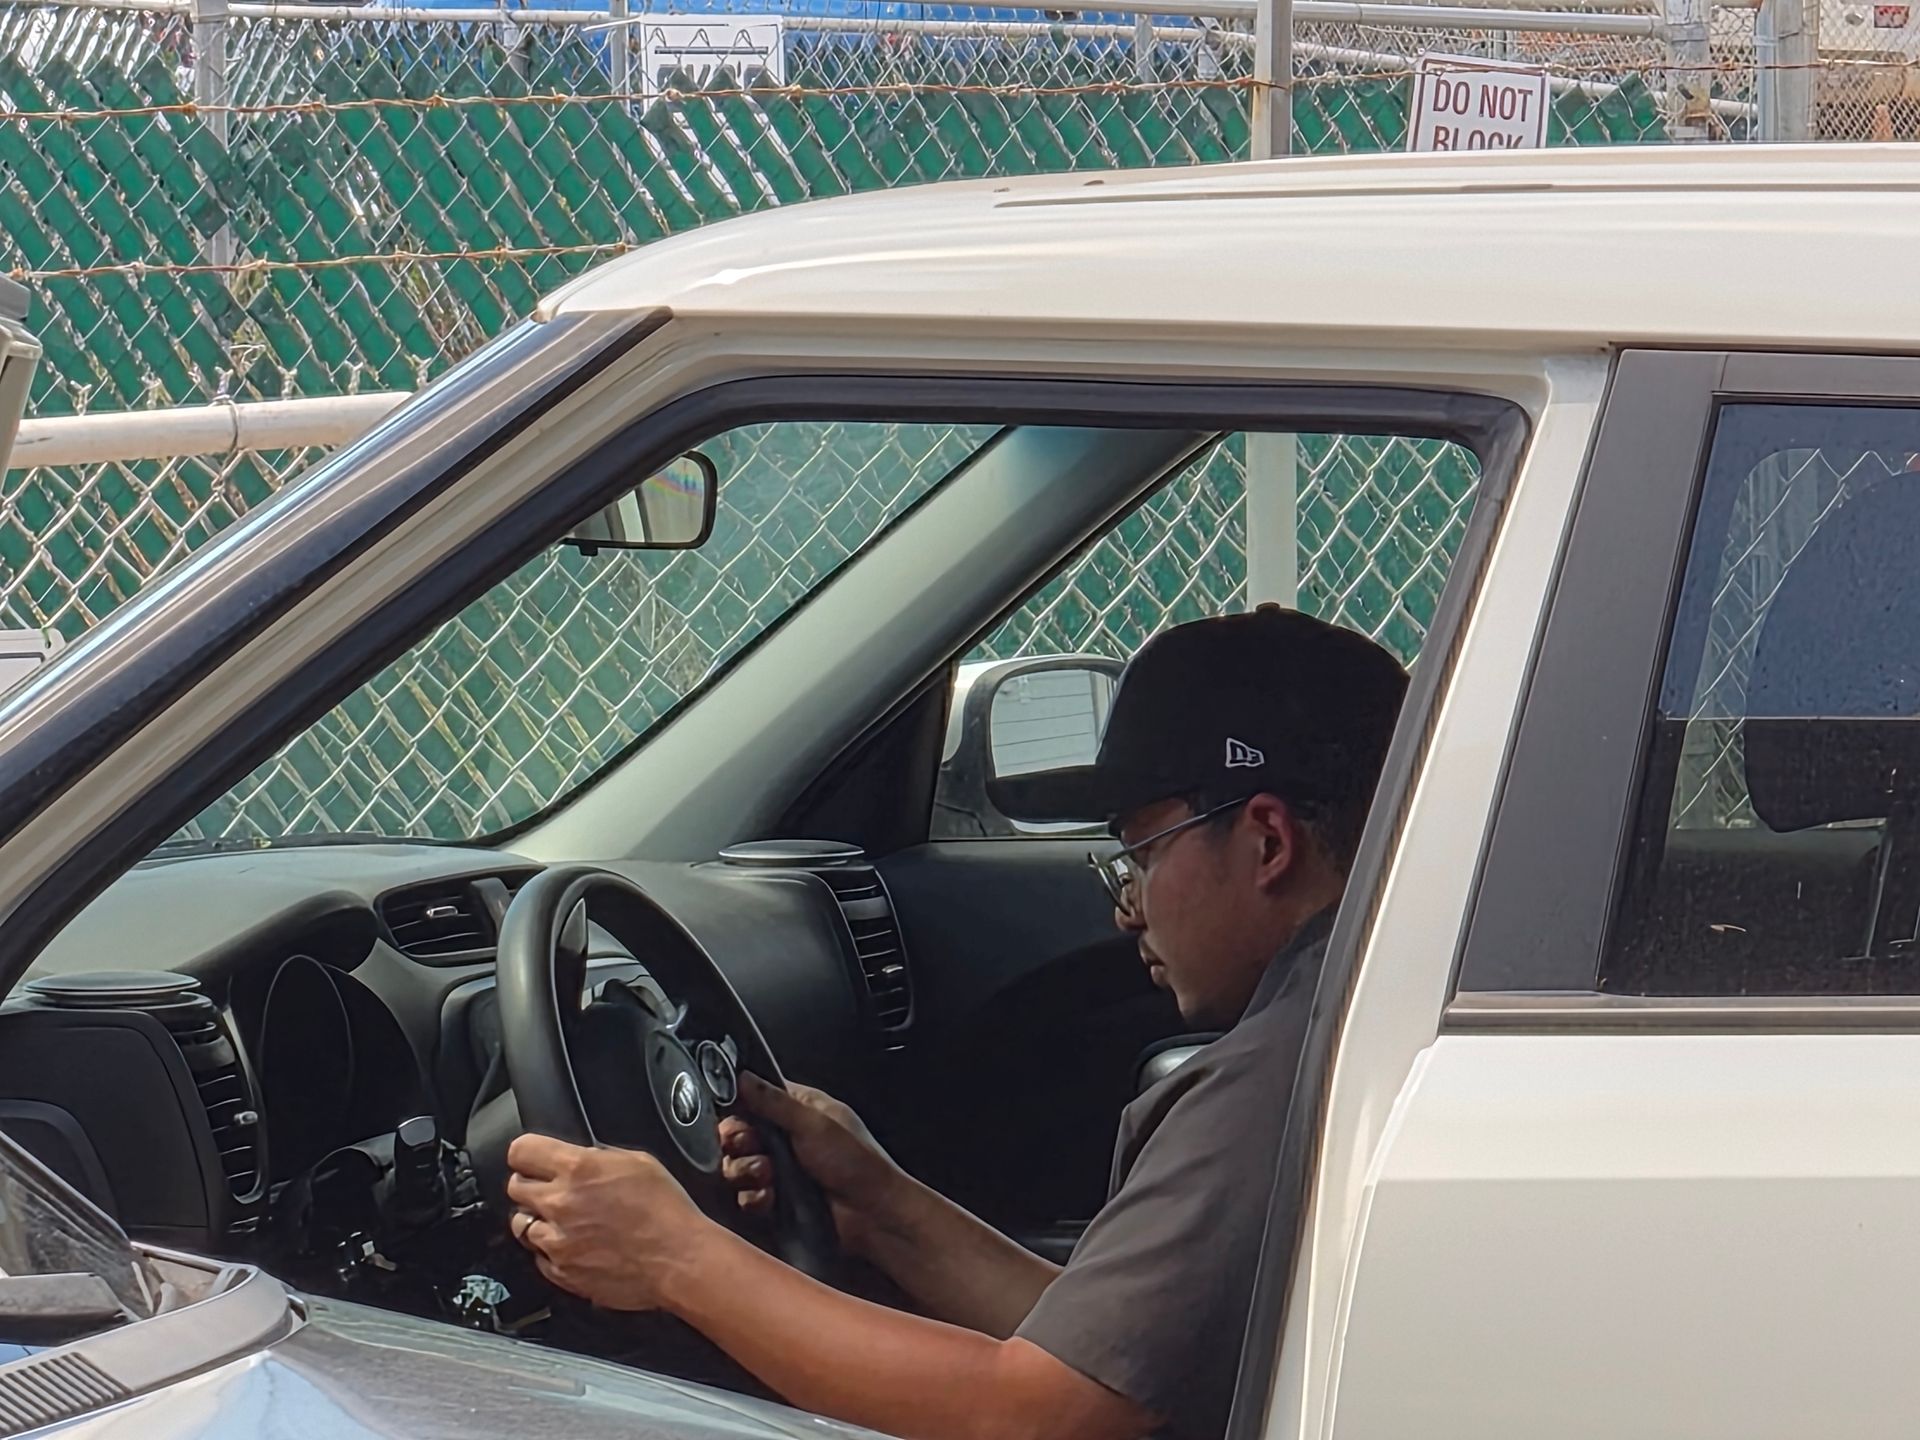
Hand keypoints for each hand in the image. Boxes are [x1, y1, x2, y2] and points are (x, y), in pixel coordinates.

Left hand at [506, 1133, 720, 1311]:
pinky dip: (551, 1250)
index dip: (526, 1153)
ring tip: (565, 1220)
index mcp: (578, 1169)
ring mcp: (557, 1242)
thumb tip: (581, 1158)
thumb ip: (599, 1157)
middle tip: (551, 1188)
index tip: (532, 1157)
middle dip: (531, 1183)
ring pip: (521, 1224)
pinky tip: (576, 1245)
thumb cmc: (667, 1211)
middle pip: (514, 1186)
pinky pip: (538, 1257)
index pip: (521, 1151)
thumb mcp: (638, 1161)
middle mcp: (560, 1204)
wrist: (679, 1260)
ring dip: (538, 1219)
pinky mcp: (561, 1273)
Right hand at [718, 1075, 903, 1256]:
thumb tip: (742, 1075)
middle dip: (738, 1141)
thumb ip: (774, 1101)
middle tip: (750, 1146)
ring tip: (766, 1175)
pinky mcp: (777, 1199)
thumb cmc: (855, 1161)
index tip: (732, 1112)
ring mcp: (780, 1169)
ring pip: (738, 1165)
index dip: (738, 1104)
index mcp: (799, 1108)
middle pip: (739, 1132)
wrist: (873, 1215)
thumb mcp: (814, 1124)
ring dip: (745, 1170)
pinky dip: (754, 1197)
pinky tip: (769, 1199)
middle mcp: (786, 1136)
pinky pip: (748, 1195)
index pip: (755, 1097)